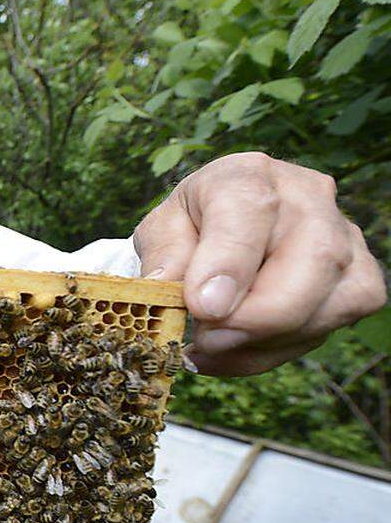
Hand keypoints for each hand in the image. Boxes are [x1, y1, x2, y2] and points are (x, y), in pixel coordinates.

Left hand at [133, 152, 385, 375]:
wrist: (220, 228)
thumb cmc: (191, 227)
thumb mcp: (162, 232)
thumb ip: (167, 257)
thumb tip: (180, 290)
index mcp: (247, 174)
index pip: (251, 209)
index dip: (229, 263)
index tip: (203, 307)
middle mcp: (306, 196)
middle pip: (313, 257)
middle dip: (258, 316)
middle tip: (207, 341)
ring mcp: (342, 235)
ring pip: (332, 299)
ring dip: (267, 340)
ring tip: (215, 347)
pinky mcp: (360, 276)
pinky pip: (338, 321)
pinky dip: (284, 348)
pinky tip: (244, 348)